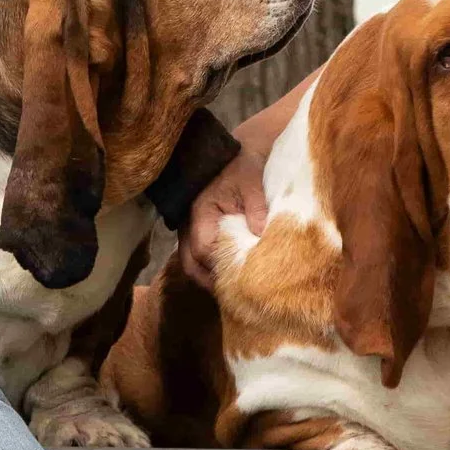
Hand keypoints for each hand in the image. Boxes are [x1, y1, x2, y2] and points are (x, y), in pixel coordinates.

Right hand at [182, 146, 268, 289]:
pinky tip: (229, 275)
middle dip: (210, 282)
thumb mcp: (253, 183)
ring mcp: (190, 228)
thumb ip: (256, 208)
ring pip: (191, 263)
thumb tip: (260, 235)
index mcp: (201, 213)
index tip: (242, 282)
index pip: (204, 250)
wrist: (239, 151)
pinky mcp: (197, 229)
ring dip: (209, 278)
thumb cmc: (245, 167)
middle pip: (191, 264)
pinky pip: (197, 256)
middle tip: (235, 297)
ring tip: (233, 291)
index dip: (221, 268)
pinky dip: (209, 268)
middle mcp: (189, 224)